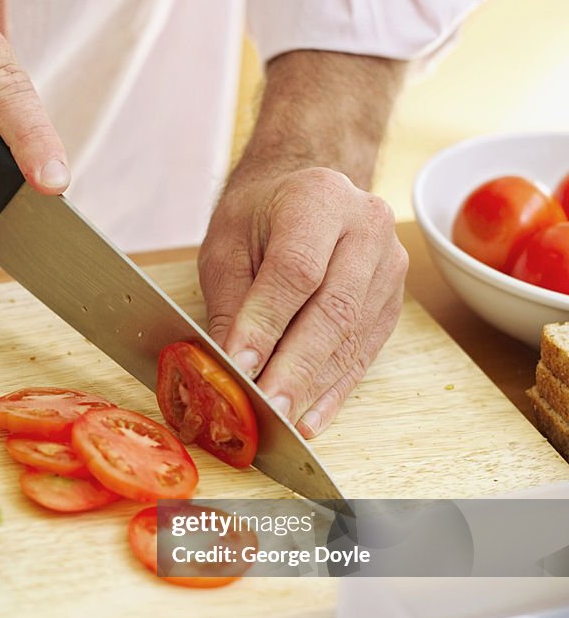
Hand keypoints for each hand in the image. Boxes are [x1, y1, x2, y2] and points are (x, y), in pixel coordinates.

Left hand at [199, 165, 407, 437]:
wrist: (304, 196)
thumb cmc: (258, 219)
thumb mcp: (227, 247)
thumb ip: (231, 305)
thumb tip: (226, 367)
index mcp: (319, 199)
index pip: (296, 271)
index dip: (268, 323)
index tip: (241, 366)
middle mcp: (367, 227)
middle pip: (334, 309)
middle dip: (295, 367)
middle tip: (265, 407)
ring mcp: (389, 265)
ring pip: (352, 337)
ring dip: (314, 386)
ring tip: (281, 420)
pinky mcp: (392, 301)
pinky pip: (364, 353)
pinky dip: (333, 391)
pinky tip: (310, 420)